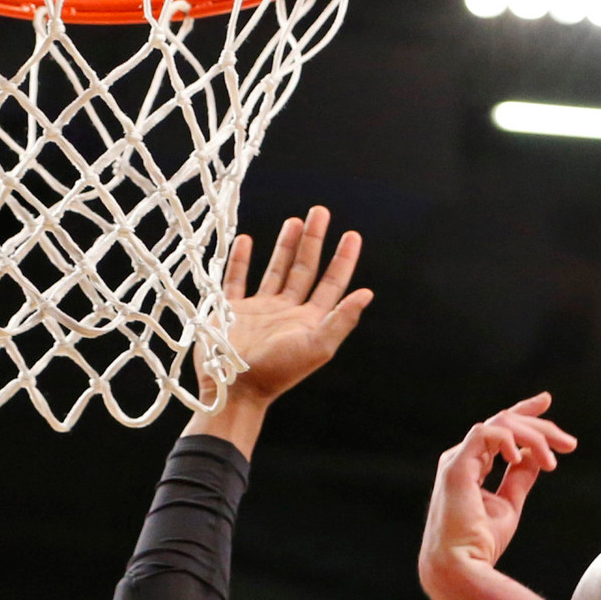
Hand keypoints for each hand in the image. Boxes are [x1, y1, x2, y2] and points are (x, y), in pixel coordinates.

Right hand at [212, 207, 374, 407]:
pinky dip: (242, 260)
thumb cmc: (278, 370)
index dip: (343, 258)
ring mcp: (261, 310)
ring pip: (276, 270)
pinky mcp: (233, 310)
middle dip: (314, 240)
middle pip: (305, 269)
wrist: (235, 388)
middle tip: (320, 211)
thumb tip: (367, 293)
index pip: (332, 283)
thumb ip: (342, 319)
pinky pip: (238, 279)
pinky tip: (247, 241)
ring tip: (294, 221)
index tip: (352, 234)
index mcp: (310, 319)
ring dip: (286, 246)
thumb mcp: (316, 346)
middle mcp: (288, 311)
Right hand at [418, 396, 577, 589]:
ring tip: (553, 461)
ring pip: (499, 423)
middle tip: (569, 443)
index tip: (547, 401)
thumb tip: (538, 457)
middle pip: (504, 422)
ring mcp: (456, 461)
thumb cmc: (481, 543)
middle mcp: (462, 459)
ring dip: (533, 437)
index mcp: (471, 466)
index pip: (499, 429)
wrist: (462, 568)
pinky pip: (484, 433)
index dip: (524, 412)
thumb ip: (520, 478)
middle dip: (541, 426)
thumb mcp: (509, 504)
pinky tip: (521, 458)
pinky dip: (508, 440)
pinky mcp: (455, 467)